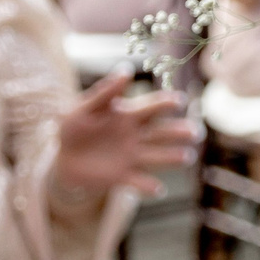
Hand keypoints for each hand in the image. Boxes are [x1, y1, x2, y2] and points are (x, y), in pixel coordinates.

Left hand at [54, 72, 196, 202]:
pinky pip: (139, 182)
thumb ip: (104, 92)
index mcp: (129, 115)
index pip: (152, 107)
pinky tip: (159, 190)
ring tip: (187, 157)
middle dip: (180, 132)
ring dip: (173, 157)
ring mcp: (132, 156)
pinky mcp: (123, 176)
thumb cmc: (73, 129)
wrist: (64, 159)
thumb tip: (126, 70)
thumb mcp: (82, 108)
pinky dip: (149, 186)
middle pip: (163, 132)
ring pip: (158, 156)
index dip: (166, 103)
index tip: (179, 101)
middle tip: (195, 132)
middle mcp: (136, 136)